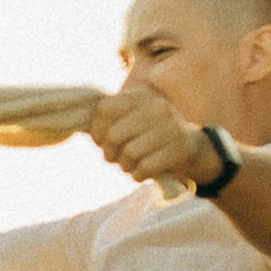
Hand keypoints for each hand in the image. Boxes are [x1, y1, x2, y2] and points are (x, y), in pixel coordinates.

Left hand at [86, 84, 207, 188]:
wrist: (194, 149)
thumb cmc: (151, 135)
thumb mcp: (133, 118)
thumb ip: (108, 118)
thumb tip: (76, 123)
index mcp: (142, 96)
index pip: (103, 109)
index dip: (96, 130)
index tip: (101, 141)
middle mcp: (157, 107)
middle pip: (113, 135)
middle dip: (109, 153)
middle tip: (115, 157)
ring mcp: (171, 128)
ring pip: (129, 154)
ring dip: (125, 165)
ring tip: (130, 164)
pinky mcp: (180, 149)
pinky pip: (144, 168)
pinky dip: (138, 175)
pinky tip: (143, 172)